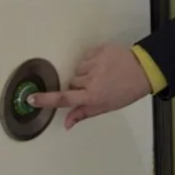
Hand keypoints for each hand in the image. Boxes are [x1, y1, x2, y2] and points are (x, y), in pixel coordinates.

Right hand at [27, 43, 151, 129]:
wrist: (144, 70)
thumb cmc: (125, 92)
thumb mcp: (105, 107)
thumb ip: (83, 114)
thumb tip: (66, 124)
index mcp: (93, 96)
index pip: (64, 99)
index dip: (46, 100)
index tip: (31, 99)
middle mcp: (92, 80)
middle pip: (72, 82)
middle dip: (79, 86)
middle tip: (95, 87)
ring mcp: (95, 63)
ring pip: (79, 69)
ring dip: (86, 73)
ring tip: (102, 75)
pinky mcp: (100, 50)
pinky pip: (87, 57)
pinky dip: (92, 61)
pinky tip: (105, 65)